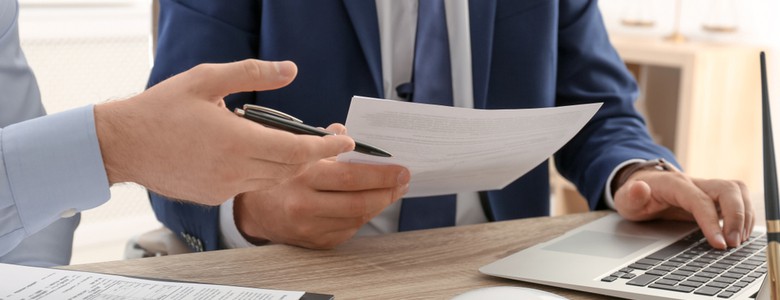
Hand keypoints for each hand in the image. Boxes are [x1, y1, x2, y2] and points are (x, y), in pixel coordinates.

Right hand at [94, 60, 354, 205]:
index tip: (347, 142)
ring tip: (298, 147)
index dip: (327, 148)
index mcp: (237, 141)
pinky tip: (257, 156)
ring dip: (290, 166)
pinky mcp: (213, 197)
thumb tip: (291, 70)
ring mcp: (224, 188)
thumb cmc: (162, 108)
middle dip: (316, 157)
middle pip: (291, 168)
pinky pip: (250, 186)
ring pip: (272, 179)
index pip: (297, 150)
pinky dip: (263, 173)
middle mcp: (235, 170)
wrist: (122, 144)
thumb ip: (253, 73)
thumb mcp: (208, 78)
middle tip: (332, 144)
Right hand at [235, 124, 409, 248]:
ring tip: (393, 190)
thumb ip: (324, 140)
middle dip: (388, 191)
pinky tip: (371, 204)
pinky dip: (363, 216)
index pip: (350, 177)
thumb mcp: (296, 150)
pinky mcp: (315, 243)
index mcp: (301, 177)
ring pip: (357, 218)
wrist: (253, 209)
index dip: (380, 174)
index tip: (401, 169)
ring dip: (380, 204)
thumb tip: (350, 131)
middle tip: (404, 180)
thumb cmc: (280, 174)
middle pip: (358, 202)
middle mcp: (304, 205)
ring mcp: (310, 228)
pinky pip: (349, 230)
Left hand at [613, 167, 753, 249]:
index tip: (719, 243)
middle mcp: (695, 183)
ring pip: (738, 192)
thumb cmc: (634, 195)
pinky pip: (739, 201)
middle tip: (732, 244)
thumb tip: (639, 188)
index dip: (712, 221)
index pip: (700, 200)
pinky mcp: (714, 198)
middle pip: (728, 189)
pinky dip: (745, 217)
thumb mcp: (625, 198)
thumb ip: (631, 195)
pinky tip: (739, 235)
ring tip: (738, 241)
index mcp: (674, 184)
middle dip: (737, 217)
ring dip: (745, 216)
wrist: (640, 187)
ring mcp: (707, 189)